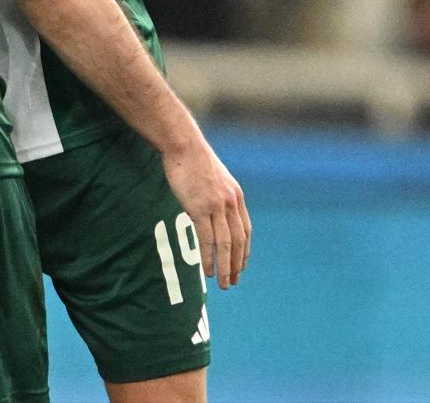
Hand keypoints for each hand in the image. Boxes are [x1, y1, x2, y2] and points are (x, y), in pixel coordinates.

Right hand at [161, 138, 250, 289]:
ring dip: (224, 267)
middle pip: (238, 242)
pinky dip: (208, 257)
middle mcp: (231, 204)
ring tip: (222, 283)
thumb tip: (214, 206)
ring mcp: (216, 206)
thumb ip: (219, 193)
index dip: (244, 251)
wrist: (184, 145)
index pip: (245, 231)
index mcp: (236, 196)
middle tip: (232, 282)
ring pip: (225, 245)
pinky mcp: (199, 208)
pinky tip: (206, 270)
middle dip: (236, 265)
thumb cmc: (194, 159)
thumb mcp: (215, 176)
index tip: (241, 266)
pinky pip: (206, 239)